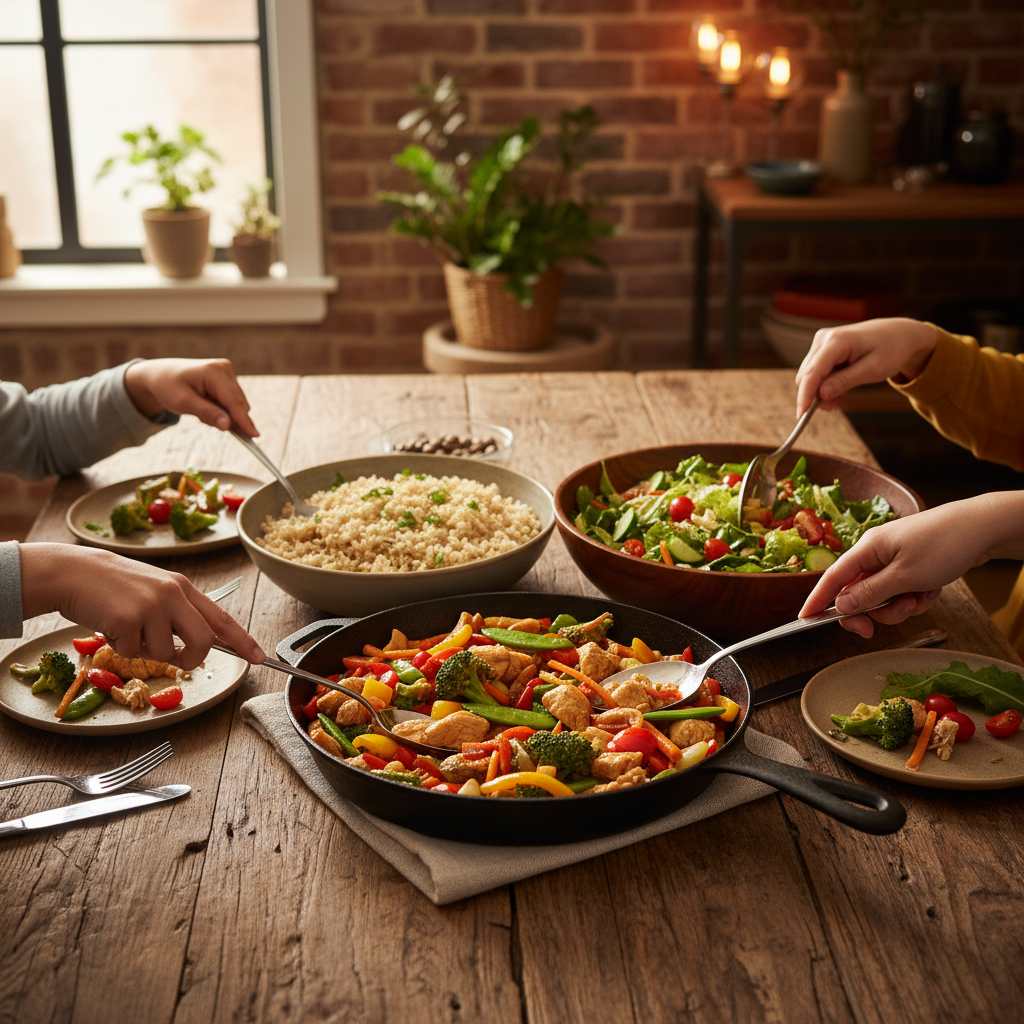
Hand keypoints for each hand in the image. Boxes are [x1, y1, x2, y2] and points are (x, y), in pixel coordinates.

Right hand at [19, 544, 265, 669]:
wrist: (73, 572)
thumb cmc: (114, 586)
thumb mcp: (155, 590)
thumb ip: (179, 613)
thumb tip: (201, 644)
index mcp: (183, 588)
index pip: (222, 618)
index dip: (243, 641)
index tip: (260, 658)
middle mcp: (173, 595)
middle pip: (203, 643)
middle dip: (191, 659)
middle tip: (175, 659)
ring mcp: (151, 606)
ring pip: (164, 654)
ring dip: (144, 650)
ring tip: (127, 627)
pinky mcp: (127, 620)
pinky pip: (132, 653)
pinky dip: (119, 648)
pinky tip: (110, 625)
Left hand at [124, 358, 258, 437]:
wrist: (160, 375)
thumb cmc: (168, 386)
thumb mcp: (183, 403)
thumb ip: (207, 413)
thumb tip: (228, 425)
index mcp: (215, 372)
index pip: (234, 402)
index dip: (244, 420)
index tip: (254, 436)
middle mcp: (225, 369)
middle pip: (238, 404)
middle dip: (226, 417)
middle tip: (201, 418)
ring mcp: (227, 373)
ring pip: (236, 405)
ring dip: (222, 414)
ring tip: (199, 408)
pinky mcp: (228, 379)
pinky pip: (231, 402)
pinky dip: (220, 409)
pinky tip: (205, 405)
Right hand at [794, 318, 938, 417]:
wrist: (899, 334)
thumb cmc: (891, 349)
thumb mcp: (873, 369)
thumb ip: (845, 381)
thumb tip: (821, 395)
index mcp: (837, 341)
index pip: (813, 372)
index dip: (805, 395)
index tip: (802, 415)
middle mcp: (824, 338)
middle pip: (806, 375)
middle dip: (815, 395)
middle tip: (836, 407)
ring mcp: (822, 342)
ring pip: (809, 375)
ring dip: (821, 391)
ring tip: (842, 397)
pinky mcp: (822, 348)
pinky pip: (815, 371)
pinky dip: (824, 384)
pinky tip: (839, 388)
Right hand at [799, 493, 1023, 637]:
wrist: (984, 528)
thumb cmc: (944, 544)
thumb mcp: (904, 576)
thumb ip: (870, 593)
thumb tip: (842, 605)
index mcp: (867, 548)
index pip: (832, 577)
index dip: (817, 599)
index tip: (805, 618)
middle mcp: (877, 553)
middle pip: (859, 593)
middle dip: (873, 611)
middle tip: (879, 627)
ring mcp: (896, 560)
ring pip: (884, 596)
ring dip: (901, 605)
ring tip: (920, 597)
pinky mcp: (913, 566)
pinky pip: (904, 592)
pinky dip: (917, 597)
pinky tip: (932, 590)